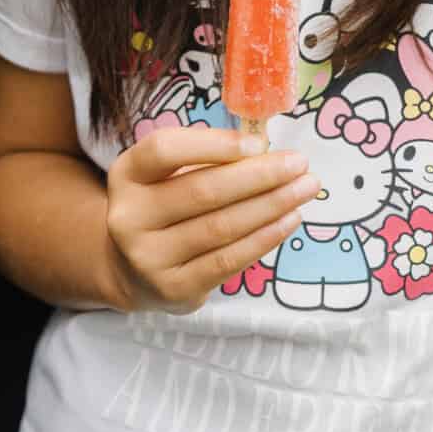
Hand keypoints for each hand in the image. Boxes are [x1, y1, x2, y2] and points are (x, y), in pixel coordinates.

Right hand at [104, 128, 318, 314]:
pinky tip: (289, 220)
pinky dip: (264, 238)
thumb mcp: (166, 176)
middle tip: (300, 165)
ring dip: (271, 205)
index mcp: (127, 174)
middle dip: (259, 175)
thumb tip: (266, 152)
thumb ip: (205, 160)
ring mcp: (148, 257)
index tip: (259, 143)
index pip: (164, 150)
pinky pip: (228, 260)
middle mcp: (129, 216)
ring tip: (305, 190)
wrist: (133, 270)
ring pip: (220, 227)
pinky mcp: (173, 288)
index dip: (213, 144)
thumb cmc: (164, 207)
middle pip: (201, 190)